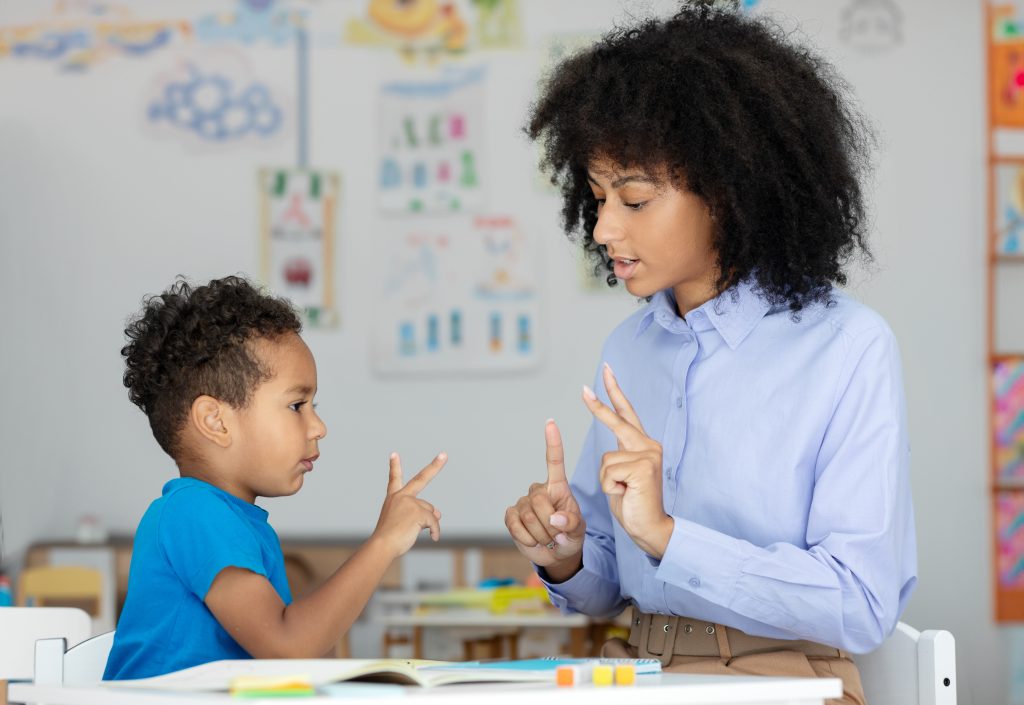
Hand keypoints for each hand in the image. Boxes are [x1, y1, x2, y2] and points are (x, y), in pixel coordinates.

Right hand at [373, 452, 445, 557]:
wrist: (383, 545)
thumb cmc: (390, 538)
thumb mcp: (405, 522)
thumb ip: (421, 514)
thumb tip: (439, 513)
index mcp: (393, 498)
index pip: (394, 479)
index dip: (394, 466)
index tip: (394, 454)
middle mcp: (401, 496)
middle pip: (421, 478)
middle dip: (435, 466)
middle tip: (444, 454)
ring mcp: (410, 502)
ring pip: (430, 511)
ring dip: (429, 523)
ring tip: (412, 532)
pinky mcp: (418, 511)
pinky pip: (434, 522)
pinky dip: (435, 531)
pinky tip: (433, 537)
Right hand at [504, 420, 585, 573]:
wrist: (555, 554)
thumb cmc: (569, 536)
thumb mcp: (578, 531)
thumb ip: (572, 524)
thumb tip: (556, 518)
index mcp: (558, 487)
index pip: (554, 461)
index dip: (552, 442)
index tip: (550, 423)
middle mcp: (539, 490)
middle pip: (539, 500)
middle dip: (550, 523)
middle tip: (556, 535)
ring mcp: (523, 502)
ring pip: (528, 516)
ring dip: (541, 534)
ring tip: (547, 538)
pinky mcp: (511, 516)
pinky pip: (515, 525)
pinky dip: (527, 538)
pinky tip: (533, 540)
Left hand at [583, 363, 672, 558]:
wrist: (650, 528)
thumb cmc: (633, 503)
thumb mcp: (620, 475)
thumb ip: (618, 456)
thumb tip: (610, 449)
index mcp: (643, 445)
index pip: (627, 413)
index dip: (615, 392)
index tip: (606, 370)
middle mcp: (649, 445)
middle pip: (618, 421)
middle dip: (599, 406)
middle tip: (583, 389)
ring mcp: (648, 455)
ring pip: (605, 460)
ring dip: (606, 480)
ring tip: (624, 491)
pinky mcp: (643, 467)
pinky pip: (608, 472)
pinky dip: (610, 487)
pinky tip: (627, 493)